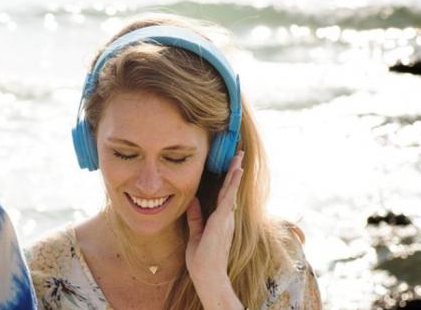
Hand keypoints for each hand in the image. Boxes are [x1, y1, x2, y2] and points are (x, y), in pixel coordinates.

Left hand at [185, 151, 244, 309]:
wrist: (207, 276)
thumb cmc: (202, 260)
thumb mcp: (196, 234)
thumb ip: (195, 217)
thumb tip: (192, 200)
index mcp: (220, 220)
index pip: (223, 195)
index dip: (227, 180)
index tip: (230, 166)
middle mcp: (225, 217)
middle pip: (230, 189)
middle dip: (234, 171)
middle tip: (238, 154)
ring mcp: (225, 218)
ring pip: (231, 190)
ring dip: (234, 172)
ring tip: (239, 156)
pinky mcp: (221, 220)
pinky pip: (228, 198)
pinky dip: (232, 183)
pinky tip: (236, 171)